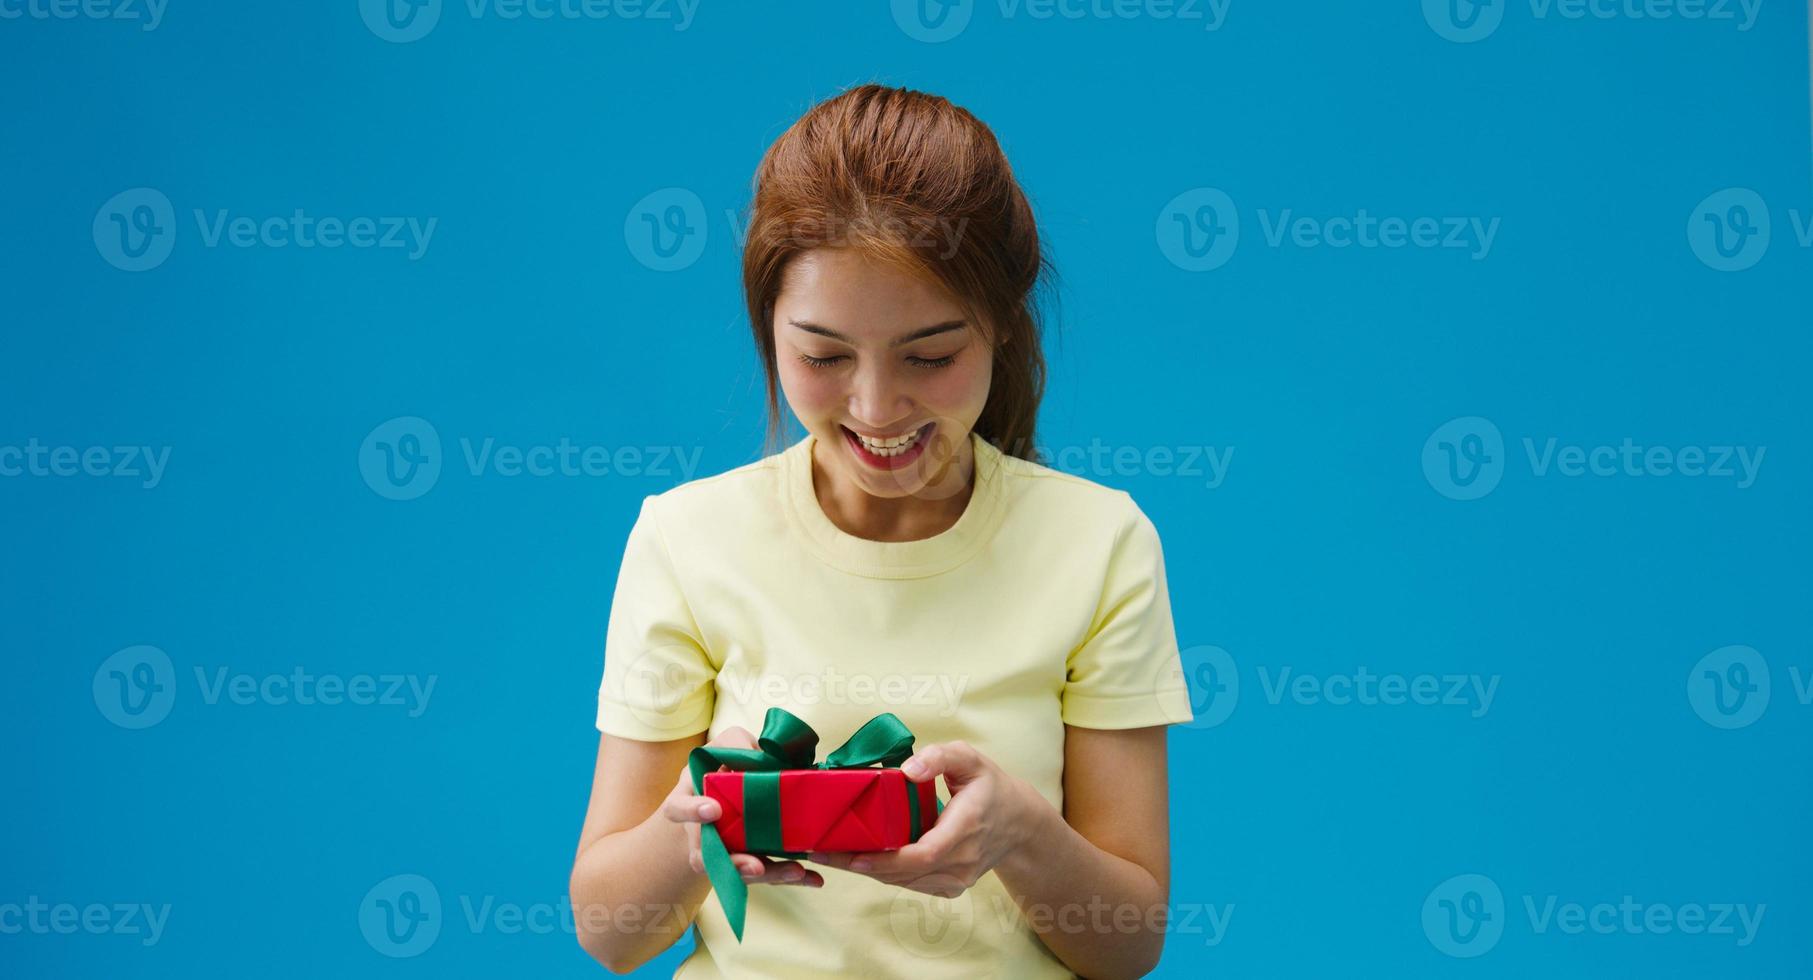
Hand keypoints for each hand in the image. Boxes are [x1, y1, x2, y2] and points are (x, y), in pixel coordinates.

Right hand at [660, 726, 823, 887]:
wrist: (730, 788)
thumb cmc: (727, 761)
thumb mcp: (729, 745)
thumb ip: (739, 746)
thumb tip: (759, 759)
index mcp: (688, 798)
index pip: (678, 808)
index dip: (692, 811)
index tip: (714, 811)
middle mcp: (699, 831)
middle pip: (705, 856)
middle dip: (733, 863)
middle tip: (757, 867)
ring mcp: (721, 850)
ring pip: (735, 872)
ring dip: (766, 874)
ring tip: (795, 872)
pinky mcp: (746, 861)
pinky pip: (764, 874)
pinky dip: (788, 876)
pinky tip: (813, 878)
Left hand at [808, 740, 1032, 897]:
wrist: (1019, 824)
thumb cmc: (990, 787)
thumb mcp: (971, 759)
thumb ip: (941, 756)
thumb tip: (907, 769)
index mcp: (967, 828)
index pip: (924, 854)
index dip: (887, 860)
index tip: (853, 856)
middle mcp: (962, 861)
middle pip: (905, 873)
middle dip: (861, 865)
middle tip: (821, 852)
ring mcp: (957, 879)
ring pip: (904, 882)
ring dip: (867, 871)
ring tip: (830, 855)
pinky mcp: (950, 887)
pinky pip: (911, 884)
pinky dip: (884, 873)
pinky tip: (859, 859)